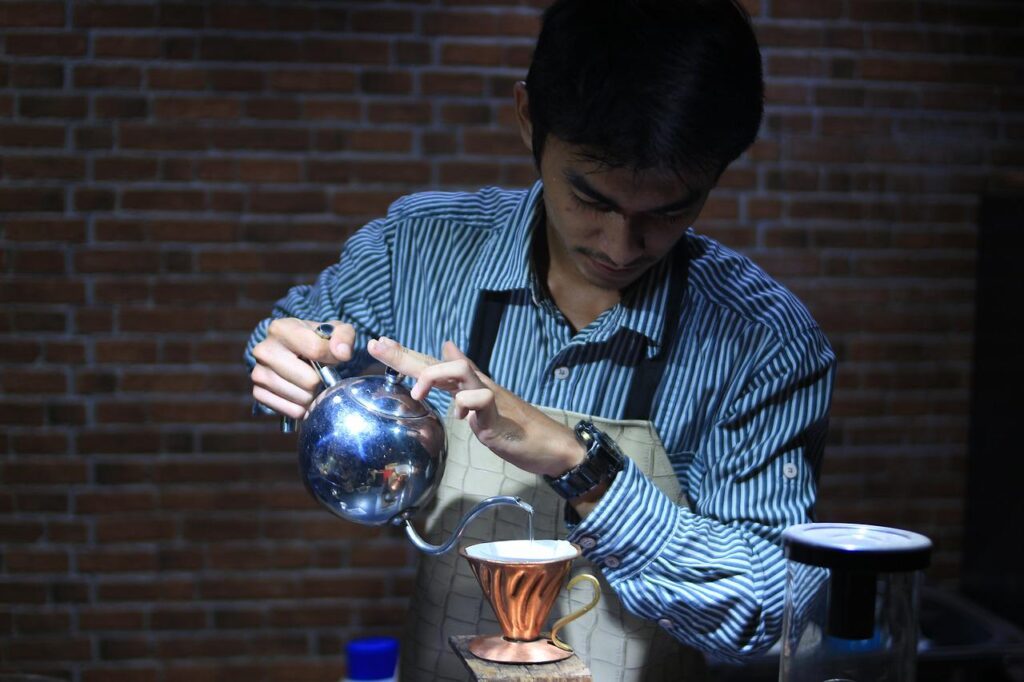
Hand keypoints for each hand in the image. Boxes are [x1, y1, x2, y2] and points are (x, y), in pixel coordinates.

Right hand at [250, 318, 354, 418]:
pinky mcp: (258, 394)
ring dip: (313, 394)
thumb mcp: (335, 331)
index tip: (334, 357)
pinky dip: (302, 407)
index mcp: (280, 329)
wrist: (294, 354)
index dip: (332, 358)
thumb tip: (342, 353)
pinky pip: (293, 410)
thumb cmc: (317, 341)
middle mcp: (263, 350)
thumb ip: (344, 336)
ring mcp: (258, 373)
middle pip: (310, 380)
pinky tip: (300, 392)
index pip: (316, 350)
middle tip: (318, 371)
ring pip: (303, 397)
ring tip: (309, 381)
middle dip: (321, 379)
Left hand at [367, 337, 583, 477]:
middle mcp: (476, 384)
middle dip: (406, 355)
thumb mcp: (480, 400)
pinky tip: (461, 416)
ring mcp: (488, 398)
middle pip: (438, 362)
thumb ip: (461, 378)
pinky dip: (468, 404)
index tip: (380, 344)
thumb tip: (447, 348)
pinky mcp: (498, 417)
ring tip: (419, 392)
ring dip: (435, 376)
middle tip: (377, 346)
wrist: (548, 444)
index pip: (433, 364)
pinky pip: (482, 400)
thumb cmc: (513, 424)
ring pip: (460, 371)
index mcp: (468, 384)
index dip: (406, 355)